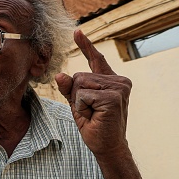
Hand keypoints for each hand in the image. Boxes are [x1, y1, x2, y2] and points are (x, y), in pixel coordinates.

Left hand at [54, 30, 131, 157]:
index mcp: (110, 80)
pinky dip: (82, 107)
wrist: (106, 146)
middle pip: (79, 76)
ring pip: (79, 84)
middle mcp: (118, 81)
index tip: (77, 32)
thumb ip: (69, 88)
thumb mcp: (77, 103)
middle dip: (76, 95)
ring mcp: (118, 87)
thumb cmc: (93, 124)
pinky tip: (95, 115)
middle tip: (90, 111)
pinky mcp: (114, 96)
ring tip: (93, 113)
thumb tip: (60, 75)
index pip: (96, 59)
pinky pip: (82, 94)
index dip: (85, 45)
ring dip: (79, 102)